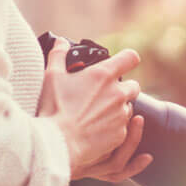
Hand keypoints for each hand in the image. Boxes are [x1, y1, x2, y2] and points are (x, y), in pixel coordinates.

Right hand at [36, 39, 151, 179]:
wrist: (57, 143)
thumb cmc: (53, 108)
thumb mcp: (52, 76)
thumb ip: (59, 55)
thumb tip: (61, 42)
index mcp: (103, 75)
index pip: (131, 58)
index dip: (127, 59)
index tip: (122, 63)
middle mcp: (117, 94)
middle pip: (134, 85)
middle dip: (123, 88)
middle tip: (104, 93)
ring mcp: (121, 115)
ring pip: (128, 108)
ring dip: (118, 108)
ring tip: (96, 113)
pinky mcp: (120, 135)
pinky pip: (123, 128)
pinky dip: (114, 127)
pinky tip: (96, 129)